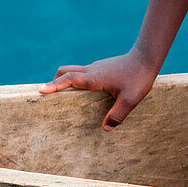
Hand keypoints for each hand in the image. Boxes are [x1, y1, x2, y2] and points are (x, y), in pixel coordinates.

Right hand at [38, 47, 158, 130]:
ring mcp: (96, 68)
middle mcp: (92, 70)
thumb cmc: (139, 78)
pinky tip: (83, 93)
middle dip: (54, 81)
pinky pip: (83, 73)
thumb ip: (118, 114)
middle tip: (46, 94)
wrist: (147, 58)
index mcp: (95, 77)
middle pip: (65, 71)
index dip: (54, 85)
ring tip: (62, 96)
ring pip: (74, 71)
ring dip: (64, 80)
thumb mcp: (130, 99)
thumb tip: (105, 128)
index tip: (41, 90)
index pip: (69, 79)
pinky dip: (76, 80)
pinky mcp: (101, 68)